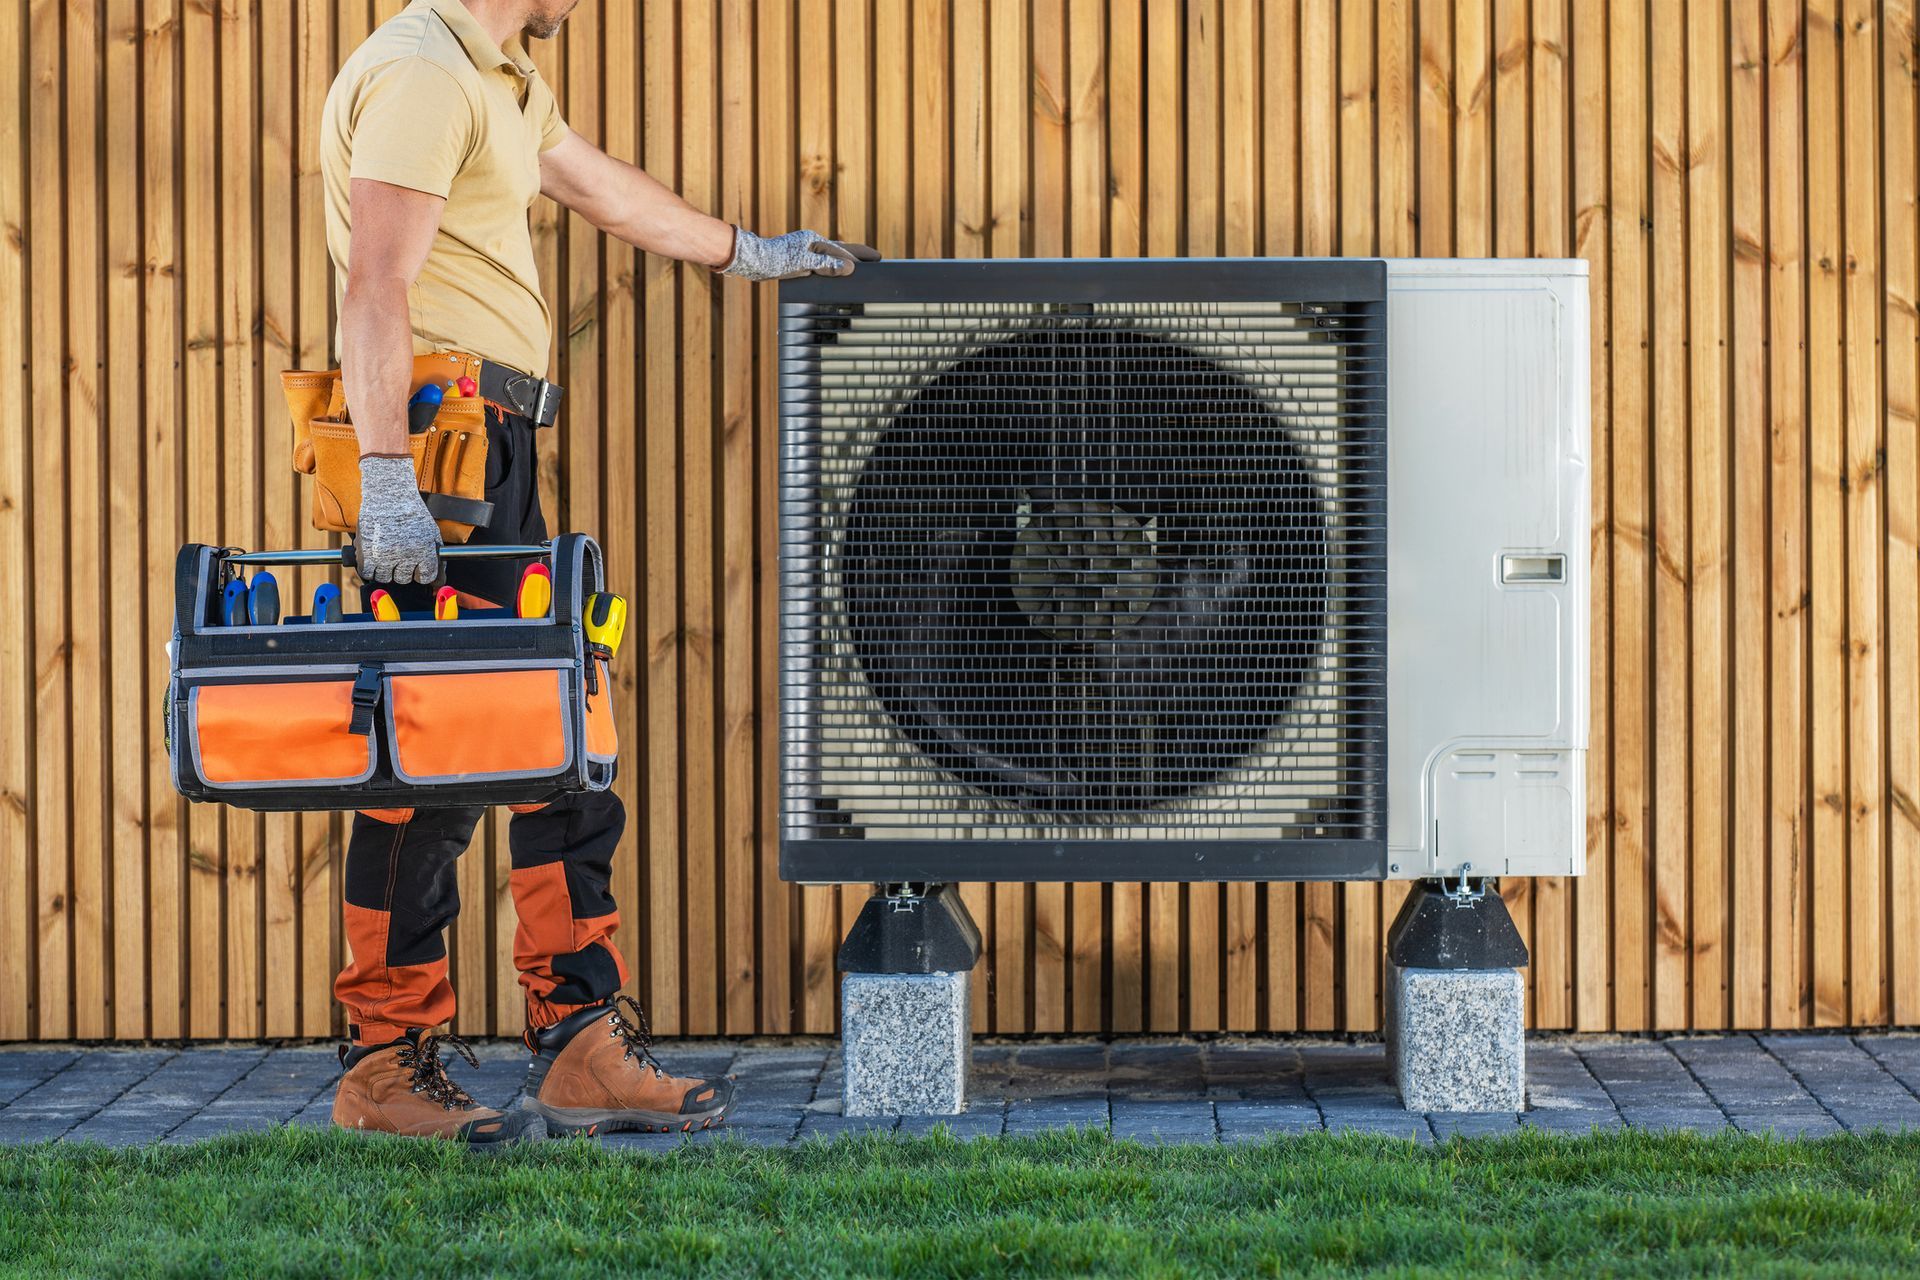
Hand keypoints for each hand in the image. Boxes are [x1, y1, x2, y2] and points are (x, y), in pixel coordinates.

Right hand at [354, 455, 441, 583]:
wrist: (389, 496)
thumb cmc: (411, 512)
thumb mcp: (432, 532)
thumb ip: (436, 556)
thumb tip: (439, 579)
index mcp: (424, 553)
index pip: (426, 578)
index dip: (421, 573)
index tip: (417, 568)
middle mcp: (405, 557)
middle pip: (404, 579)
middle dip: (402, 570)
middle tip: (398, 555)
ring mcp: (385, 556)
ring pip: (385, 578)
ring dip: (385, 569)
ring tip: (386, 554)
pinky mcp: (367, 553)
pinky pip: (367, 573)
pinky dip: (369, 569)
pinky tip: (373, 558)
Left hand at [717, 227, 880, 280]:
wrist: (752, 261)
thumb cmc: (775, 259)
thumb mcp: (803, 263)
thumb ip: (827, 266)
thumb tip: (851, 268)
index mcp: (815, 241)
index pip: (843, 251)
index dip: (860, 256)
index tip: (877, 260)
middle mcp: (812, 244)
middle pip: (841, 250)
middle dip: (859, 254)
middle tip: (876, 258)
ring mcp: (806, 253)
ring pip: (832, 258)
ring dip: (846, 262)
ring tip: (861, 268)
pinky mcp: (799, 263)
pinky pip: (822, 267)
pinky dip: (832, 271)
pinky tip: (834, 278)